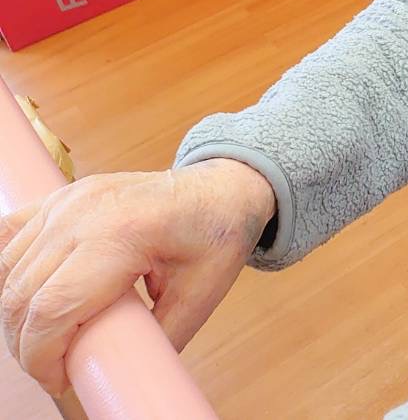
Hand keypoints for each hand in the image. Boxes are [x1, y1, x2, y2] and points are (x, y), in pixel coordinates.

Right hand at [0, 158, 274, 396]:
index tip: (60, 381)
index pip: (52, 308)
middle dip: (27, 345)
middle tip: (55, 369)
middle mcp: (85, 213)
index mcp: (124, 234)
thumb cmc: (217, 235)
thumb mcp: (201, 295)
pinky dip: (9, 276)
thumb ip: (159, 340)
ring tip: (48, 340)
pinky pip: (10, 239)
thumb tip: (122, 379)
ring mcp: (69, 200)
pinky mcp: (61, 197)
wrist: (223, 188)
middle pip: (21, 295)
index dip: (41, 357)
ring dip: (16, 315)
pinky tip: (30, 301)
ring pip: (8, 271)